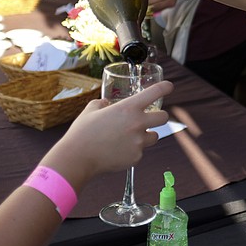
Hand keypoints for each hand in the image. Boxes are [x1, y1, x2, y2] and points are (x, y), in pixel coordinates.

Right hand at [40, 80, 173, 190]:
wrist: (76, 158)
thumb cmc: (82, 133)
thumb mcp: (90, 111)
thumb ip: (102, 104)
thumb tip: (106, 103)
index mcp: (129, 108)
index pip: (155, 92)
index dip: (165, 87)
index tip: (169, 86)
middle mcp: (138, 123)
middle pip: (164, 117)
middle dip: (159, 117)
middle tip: (150, 119)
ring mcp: (139, 141)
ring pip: (154, 137)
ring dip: (146, 136)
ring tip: (128, 138)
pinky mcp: (136, 157)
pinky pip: (139, 152)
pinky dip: (132, 152)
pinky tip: (117, 152)